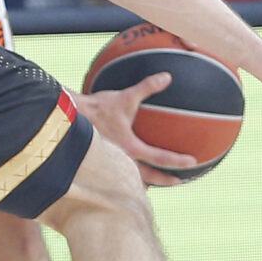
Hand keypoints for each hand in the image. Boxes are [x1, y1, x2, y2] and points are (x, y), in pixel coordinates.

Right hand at [74, 73, 199, 186]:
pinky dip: (128, 174)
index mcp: (131, 147)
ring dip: (145, 181)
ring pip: (132, 178)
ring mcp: (112, 163)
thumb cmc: (97, 109)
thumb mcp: (124, 97)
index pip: (159, 158)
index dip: (177, 161)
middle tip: (179, 181)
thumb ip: (147, 87)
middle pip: (148, 177)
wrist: (69, 118)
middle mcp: (122, 160)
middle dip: (165, 180)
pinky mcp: (102, 160)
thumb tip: (167, 77)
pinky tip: (129, 171)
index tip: (192, 162)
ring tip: (154, 183)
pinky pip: (119, 171)